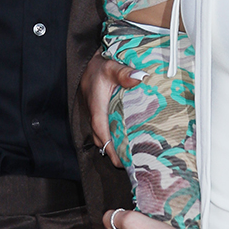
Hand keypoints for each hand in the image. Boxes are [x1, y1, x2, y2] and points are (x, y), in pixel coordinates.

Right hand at [80, 52, 142, 167]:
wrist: (88, 64)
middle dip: (114, 153)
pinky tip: (127, 139)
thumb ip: (124, 73)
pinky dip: (114, 137)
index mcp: (98, 109)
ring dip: (114, 146)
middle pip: (103, 141)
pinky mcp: (101, 114)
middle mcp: (96, 115)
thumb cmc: (99, 67)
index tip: (121, 162)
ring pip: (103, 136)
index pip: (103, 134)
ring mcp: (97, 116)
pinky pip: (106, 130)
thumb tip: (140, 78)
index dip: (112, 149)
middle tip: (131, 163)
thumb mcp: (111, 67)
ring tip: (130, 155)